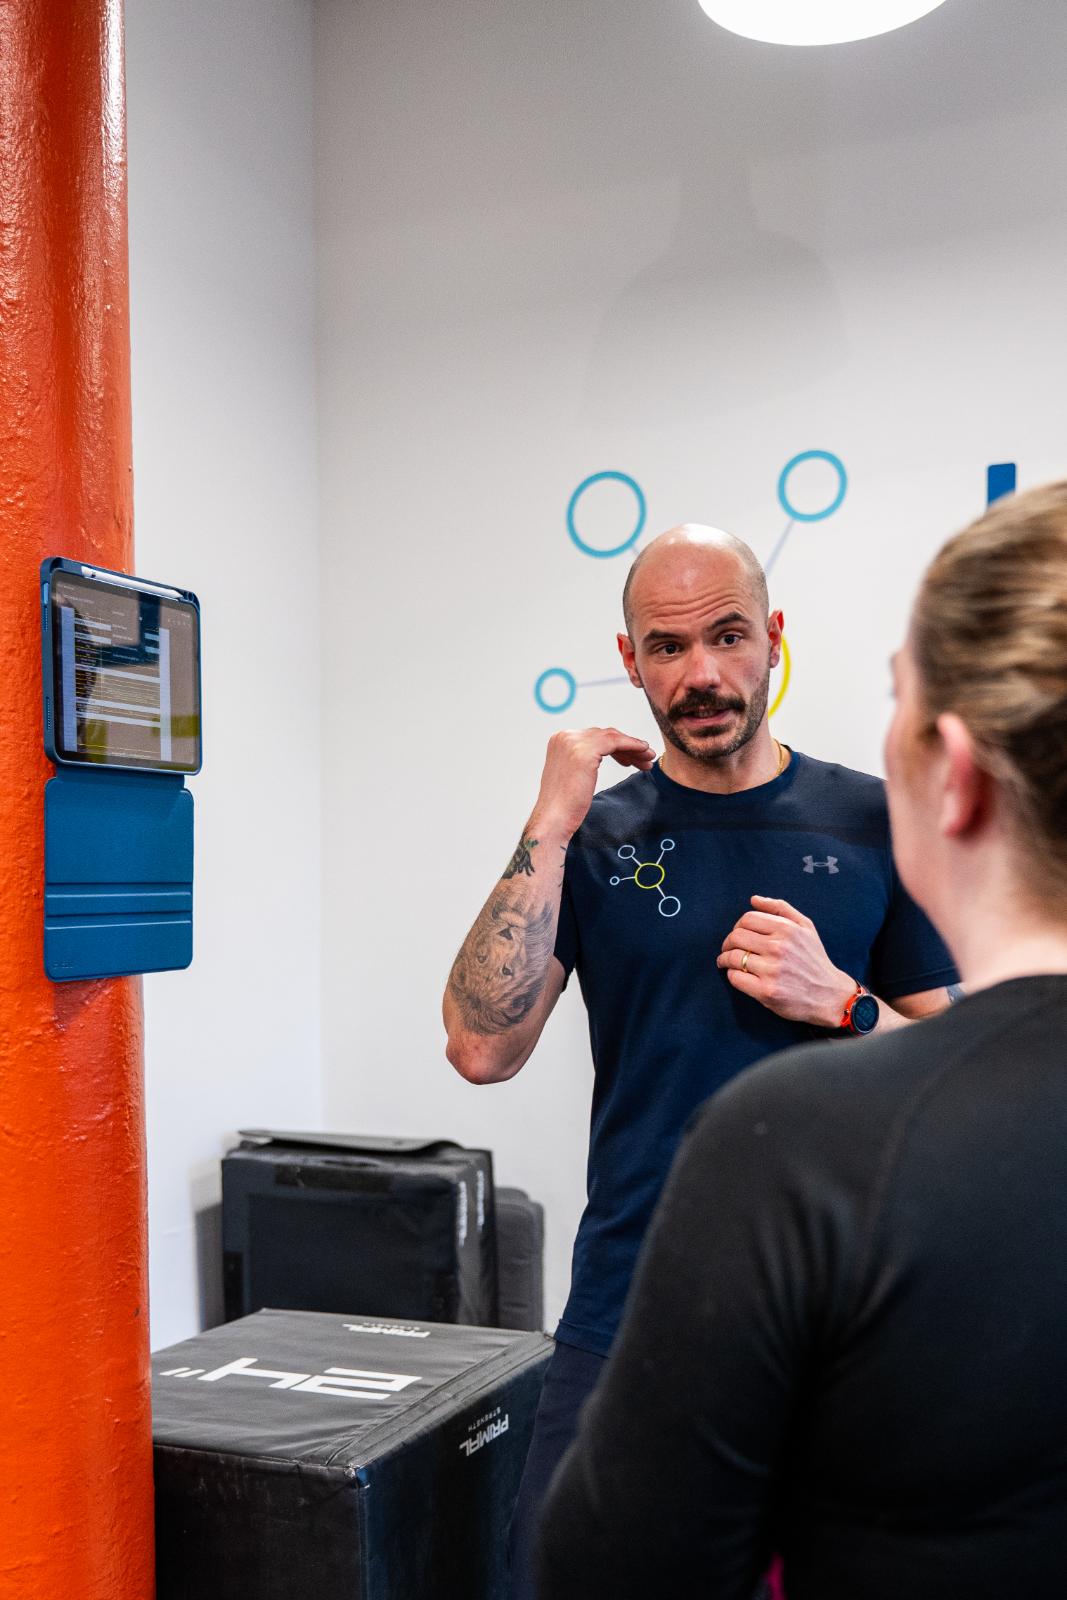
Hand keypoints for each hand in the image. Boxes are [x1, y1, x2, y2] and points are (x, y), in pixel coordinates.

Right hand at [531, 728, 655, 839]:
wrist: (553, 820)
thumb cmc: (563, 806)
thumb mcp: (572, 775)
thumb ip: (581, 761)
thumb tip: (598, 757)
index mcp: (560, 740)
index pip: (594, 736)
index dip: (617, 746)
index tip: (631, 759)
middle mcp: (565, 736)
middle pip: (604, 735)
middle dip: (627, 747)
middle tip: (644, 759)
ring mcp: (574, 742)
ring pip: (612, 737)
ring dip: (634, 747)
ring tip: (648, 760)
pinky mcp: (584, 751)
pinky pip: (616, 741)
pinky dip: (633, 745)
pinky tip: (644, 753)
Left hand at [716, 896, 855, 1028]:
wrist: (830, 995)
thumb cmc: (814, 960)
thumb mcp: (806, 927)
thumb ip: (780, 908)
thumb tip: (753, 899)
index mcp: (787, 930)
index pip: (747, 919)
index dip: (738, 926)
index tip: (738, 935)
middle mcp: (779, 948)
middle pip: (736, 937)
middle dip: (727, 943)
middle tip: (728, 949)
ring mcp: (772, 970)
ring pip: (733, 957)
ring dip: (725, 959)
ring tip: (726, 962)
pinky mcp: (766, 991)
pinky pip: (736, 977)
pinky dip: (732, 975)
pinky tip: (738, 975)